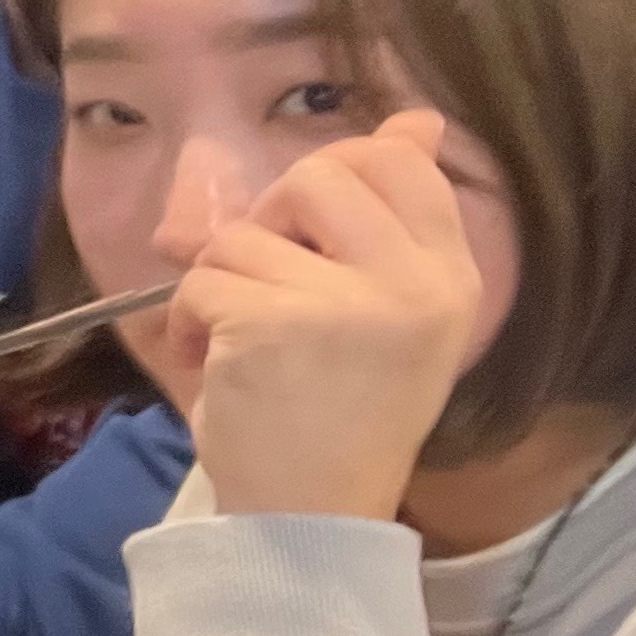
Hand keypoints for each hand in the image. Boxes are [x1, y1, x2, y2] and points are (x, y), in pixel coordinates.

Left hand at [169, 110, 481, 526]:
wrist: (311, 515)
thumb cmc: (341, 410)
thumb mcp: (393, 313)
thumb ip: (396, 219)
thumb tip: (414, 119)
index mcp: (451, 278)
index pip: (403, 164)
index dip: (342, 168)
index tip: (313, 219)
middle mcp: (412, 285)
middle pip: (317, 175)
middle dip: (270, 217)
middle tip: (268, 279)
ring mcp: (345, 304)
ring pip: (242, 236)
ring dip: (219, 285)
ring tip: (239, 343)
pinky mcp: (273, 325)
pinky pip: (200, 281)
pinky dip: (185, 321)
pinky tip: (210, 363)